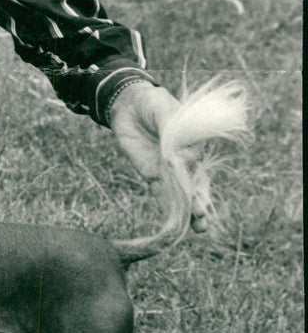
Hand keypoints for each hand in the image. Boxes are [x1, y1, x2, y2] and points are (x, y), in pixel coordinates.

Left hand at [110, 82, 208, 232]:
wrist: (129, 106)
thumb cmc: (152, 103)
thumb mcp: (163, 109)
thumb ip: (172, 128)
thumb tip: (181, 154)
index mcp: (193, 142)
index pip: (196, 159)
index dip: (193, 169)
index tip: (188, 172)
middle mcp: (185, 159)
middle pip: (195, 182)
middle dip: (199, 199)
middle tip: (202, 215)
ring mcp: (169, 169)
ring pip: (182, 193)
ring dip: (190, 211)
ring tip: (200, 229)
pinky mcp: (153, 174)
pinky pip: (162, 194)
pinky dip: (170, 209)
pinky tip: (177, 225)